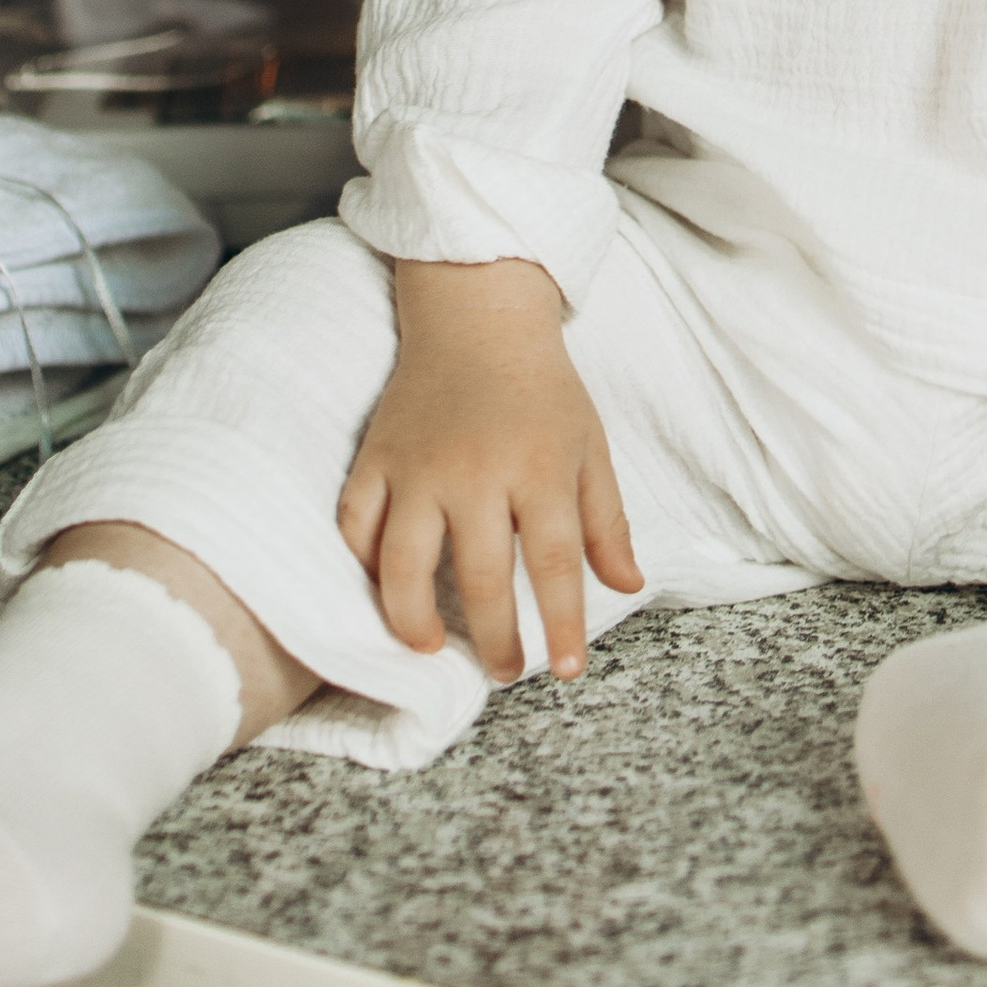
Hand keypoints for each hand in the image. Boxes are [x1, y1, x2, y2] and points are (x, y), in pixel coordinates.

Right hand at [338, 259, 642, 682]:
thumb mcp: (589, 447)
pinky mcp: (376, 456)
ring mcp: (417, 465)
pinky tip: (383, 587)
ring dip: (413, 619)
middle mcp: (475, 470)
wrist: (477, 315)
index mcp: (538, 467)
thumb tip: (629, 587)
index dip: (563, 624)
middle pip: (479, 577)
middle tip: (504, 671)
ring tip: (432, 647)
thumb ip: (607, 521)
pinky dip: (363, 562)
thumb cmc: (542, 389)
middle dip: (494, 639)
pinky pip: (357, 522)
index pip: (554, 563)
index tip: (569, 670)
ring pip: (402, 563)